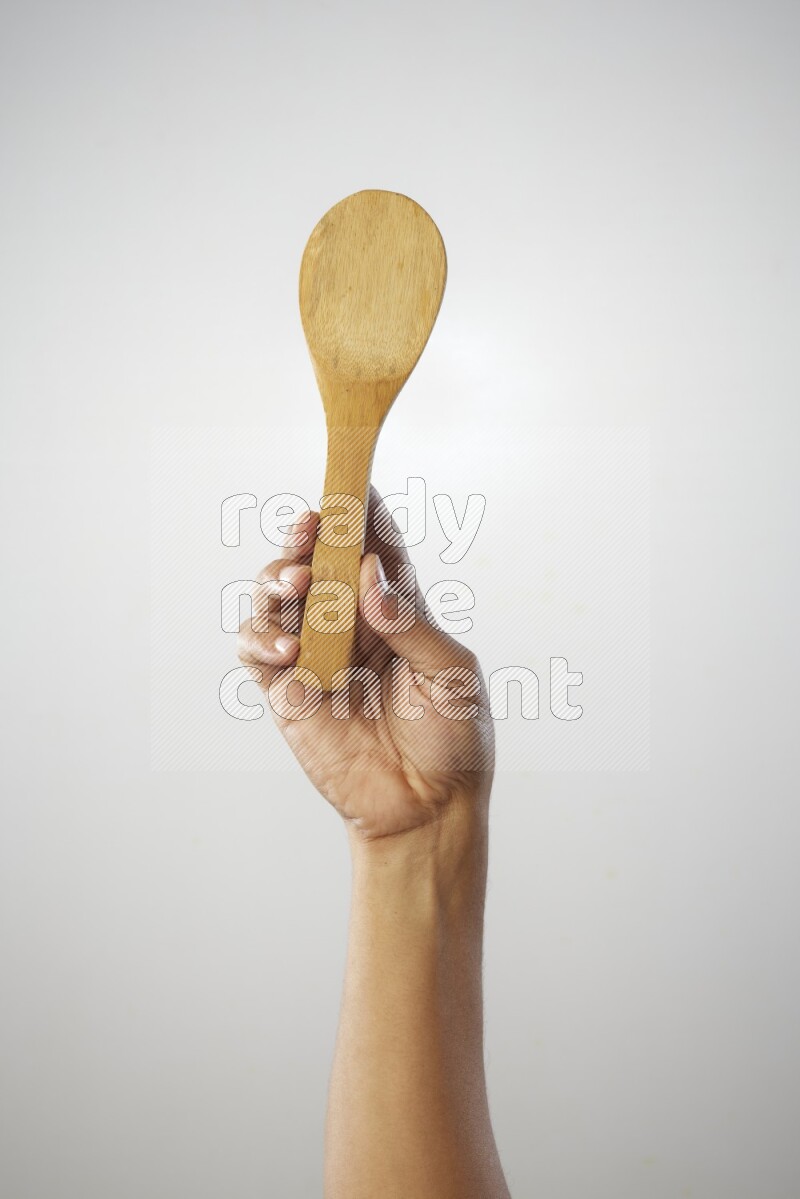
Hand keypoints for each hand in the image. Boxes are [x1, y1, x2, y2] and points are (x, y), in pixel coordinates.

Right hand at [238, 487, 494, 838]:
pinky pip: (256, 649)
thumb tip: (370, 574)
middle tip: (310, 530)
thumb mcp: (449, 674)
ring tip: (296, 584)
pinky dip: (260, 638)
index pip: (372, 545)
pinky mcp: (286, 690)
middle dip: (307, 535)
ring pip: (277, 595)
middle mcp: (350, 622)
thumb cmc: (453, 738)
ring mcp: (315, 653)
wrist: (427, 807)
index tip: (349, 480)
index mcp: (395, 609)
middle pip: (317, 559)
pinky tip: (286, 650)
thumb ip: (410, 624)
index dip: (358, 511)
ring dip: (277, 577)